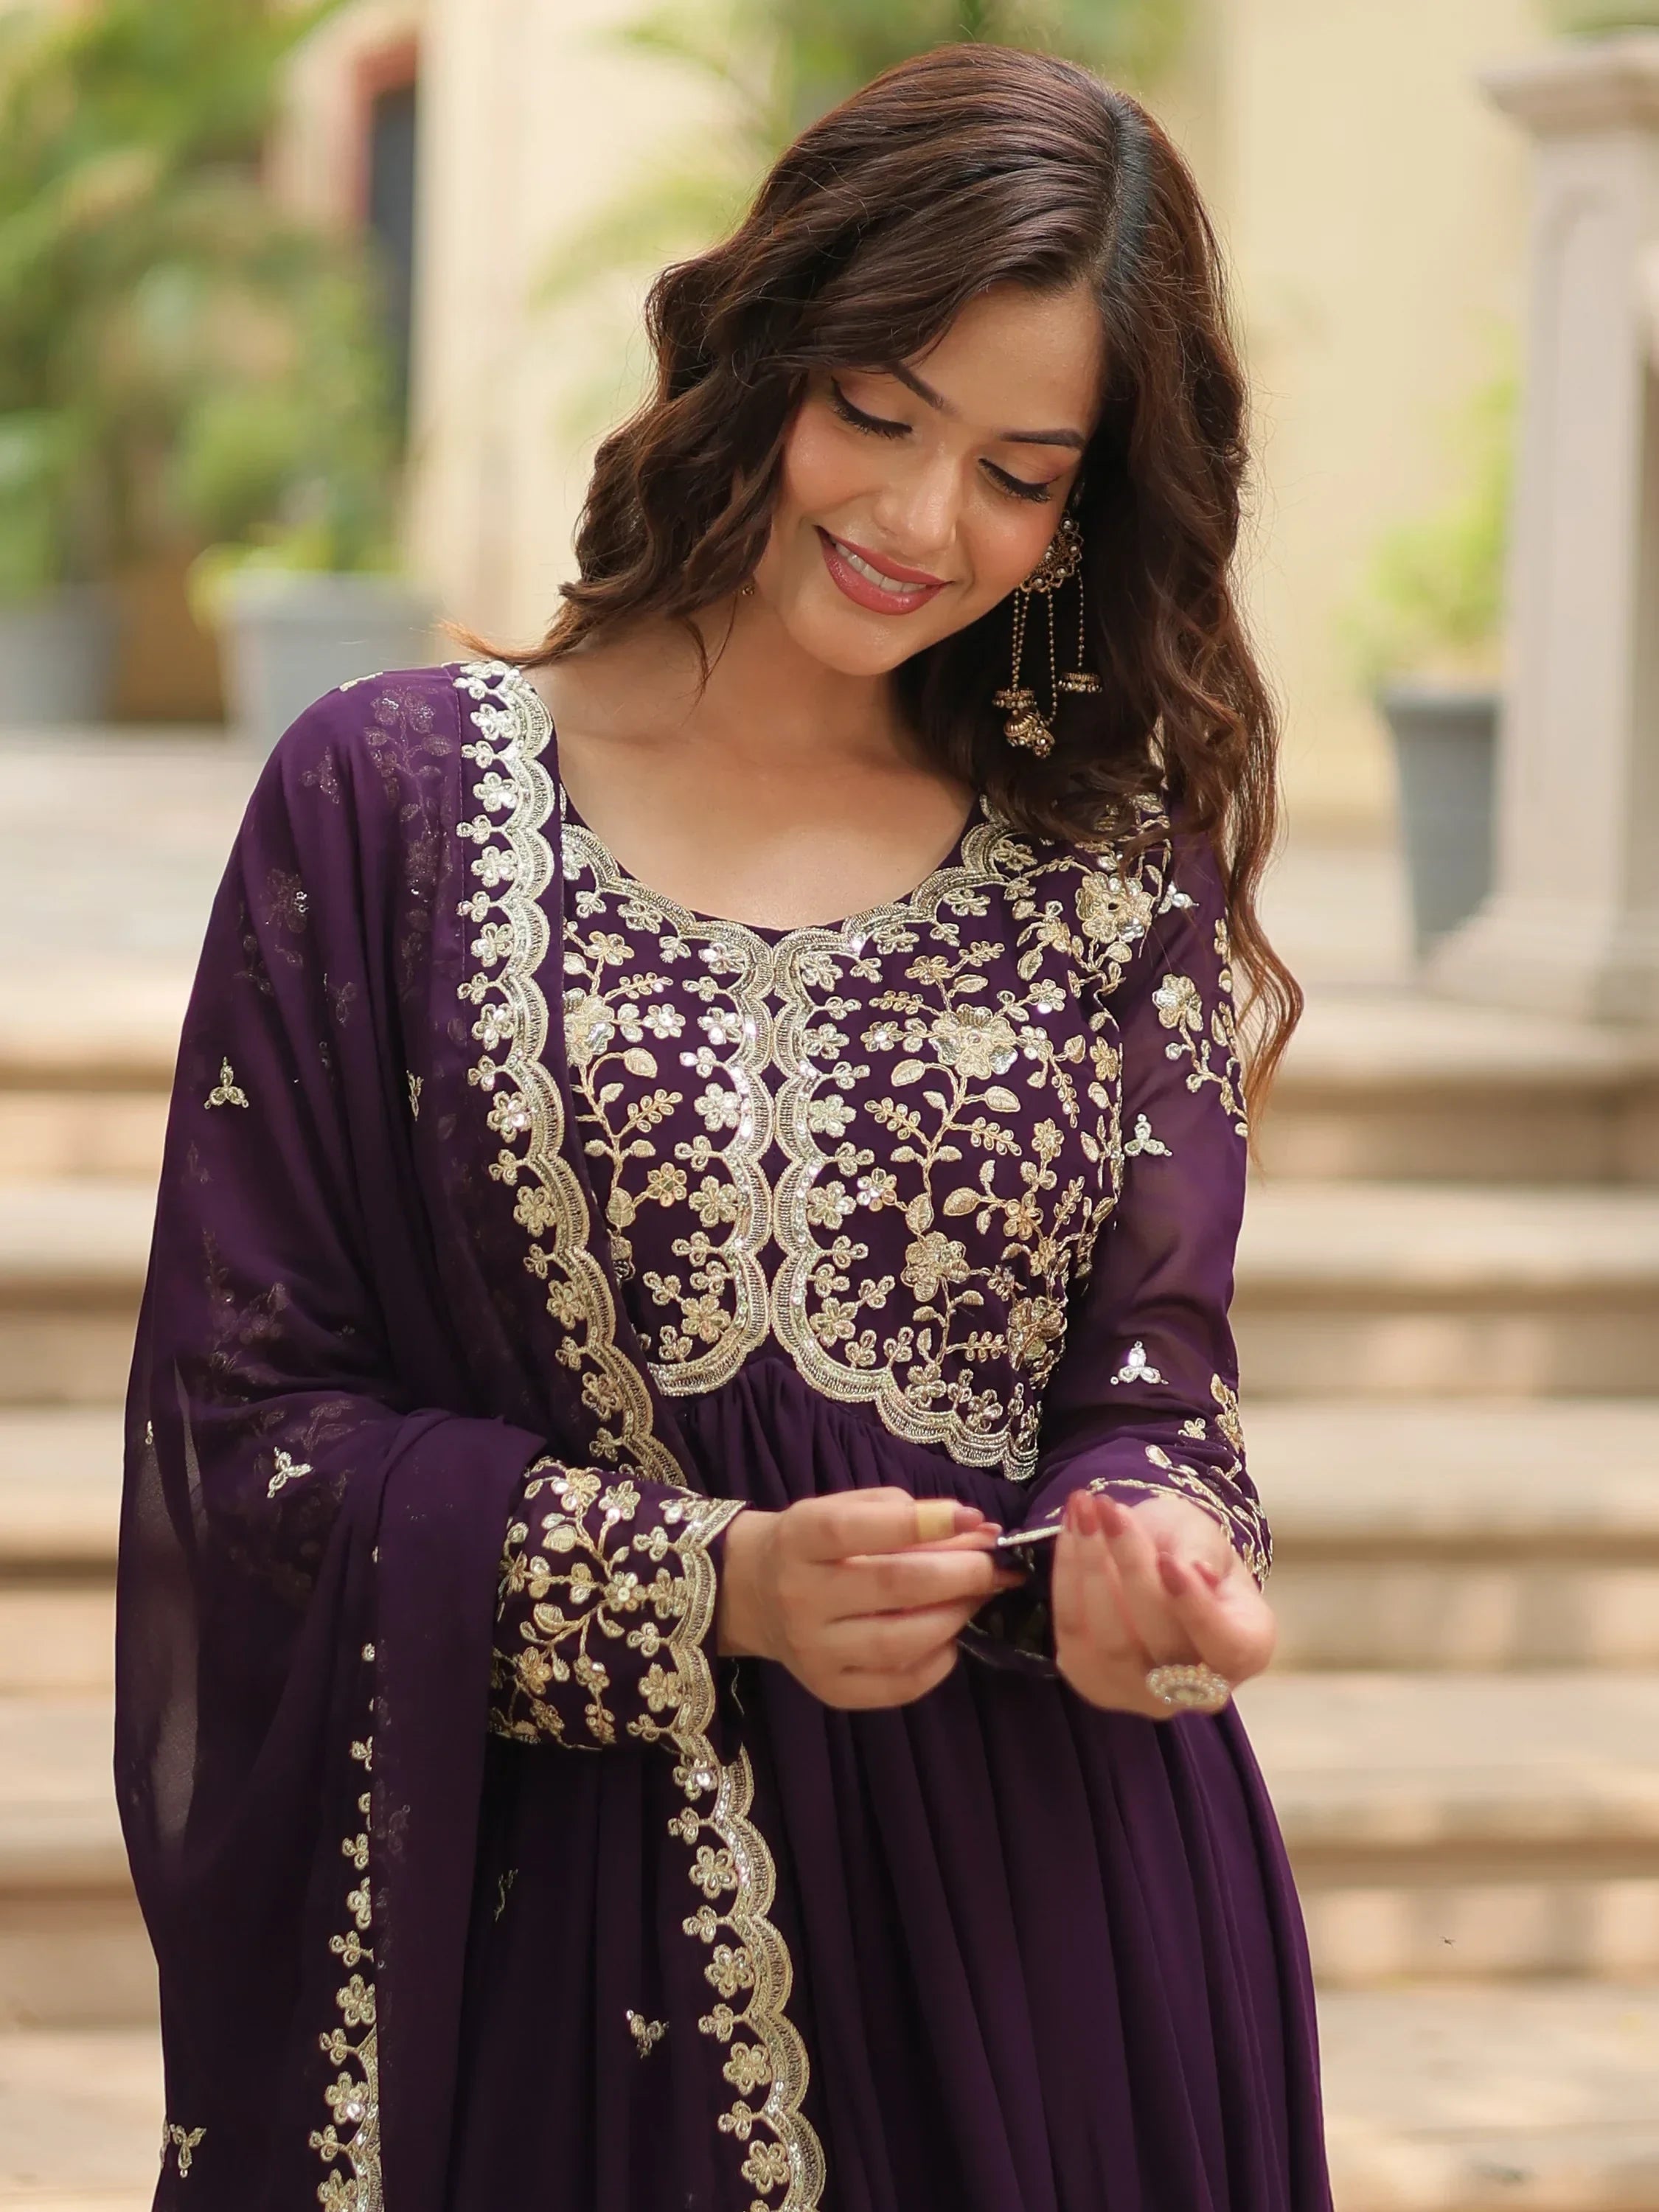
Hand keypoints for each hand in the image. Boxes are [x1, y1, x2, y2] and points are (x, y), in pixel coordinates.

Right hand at [716, 1488, 1022, 1709]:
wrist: (753, 1594)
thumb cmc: (814, 1542)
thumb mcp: (845, 1508)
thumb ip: (906, 1515)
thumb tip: (978, 1531)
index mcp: (800, 1539)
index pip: (859, 1530)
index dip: (924, 1524)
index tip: (975, 1520)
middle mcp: (800, 1597)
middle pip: (893, 1587)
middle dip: (960, 1573)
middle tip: (996, 1565)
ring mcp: (813, 1652)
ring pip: (901, 1642)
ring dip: (956, 1616)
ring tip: (978, 1596)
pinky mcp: (831, 1691)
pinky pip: (900, 1684)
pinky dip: (939, 1660)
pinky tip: (949, 1635)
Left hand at [1051, 1489, 1275, 1718]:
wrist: (1153, 1560)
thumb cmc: (1191, 1549)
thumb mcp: (1204, 1535)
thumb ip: (1201, 1550)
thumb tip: (1197, 1571)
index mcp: (1245, 1651)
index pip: (1226, 1646)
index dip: (1196, 1608)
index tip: (1169, 1561)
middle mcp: (1200, 1691)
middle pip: (1163, 1641)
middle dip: (1131, 1566)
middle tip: (1110, 1508)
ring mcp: (1145, 1696)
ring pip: (1112, 1643)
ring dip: (1089, 1567)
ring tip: (1083, 1510)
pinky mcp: (1096, 1685)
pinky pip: (1073, 1636)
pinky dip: (1065, 1579)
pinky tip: (1069, 1533)